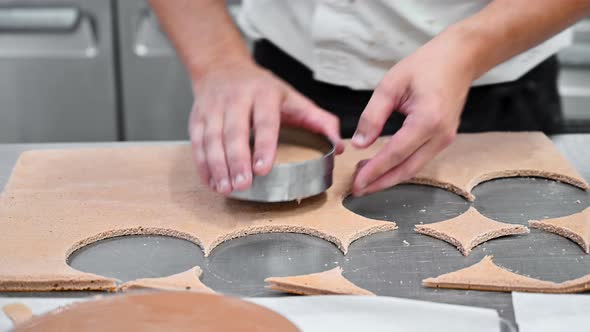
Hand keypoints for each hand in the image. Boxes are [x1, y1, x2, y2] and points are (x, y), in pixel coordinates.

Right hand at [189, 61, 343, 193]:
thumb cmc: (262, 88)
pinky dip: (202, 164)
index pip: (264, 121)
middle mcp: (236, 98)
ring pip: (212, 138)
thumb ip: (318, 120)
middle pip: (234, 132)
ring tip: (226, 187)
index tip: (264, 169)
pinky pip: (197, 142)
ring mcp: (213, 107)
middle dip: (237, 160)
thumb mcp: (293, 97)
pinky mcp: (197, 116)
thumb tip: (338, 146)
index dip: (263, 146)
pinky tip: (211, 181)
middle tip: (243, 184)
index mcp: (263, 93)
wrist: (221, 66)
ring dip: (218, 165)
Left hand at [350, 32, 476, 195]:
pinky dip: (400, 167)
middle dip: (380, 182)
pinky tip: (383, 167)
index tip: (356, 183)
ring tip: (365, 179)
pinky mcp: (444, 138)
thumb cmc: (426, 65)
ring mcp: (445, 139)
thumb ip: (373, 116)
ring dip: (389, 176)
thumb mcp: (390, 85)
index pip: (395, 154)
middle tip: (357, 190)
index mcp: (427, 120)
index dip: (374, 171)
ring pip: (414, 168)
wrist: (459, 58)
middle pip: (406, 169)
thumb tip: (359, 144)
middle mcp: (440, 135)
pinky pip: (420, 159)